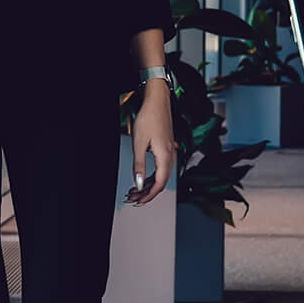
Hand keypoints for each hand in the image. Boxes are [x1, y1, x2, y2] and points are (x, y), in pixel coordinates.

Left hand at [126, 81, 177, 205]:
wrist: (158, 101)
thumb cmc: (150, 118)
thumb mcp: (139, 143)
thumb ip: (138, 165)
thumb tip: (138, 183)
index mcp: (165, 157)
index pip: (159, 184)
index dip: (149, 195)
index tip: (139, 201)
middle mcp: (170, 156)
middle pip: (161, 182)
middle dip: (147, 192)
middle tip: (133, 198)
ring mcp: (169, 152)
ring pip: (160, 176)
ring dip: (148, 185)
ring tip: (135, 190)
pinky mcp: (166, 149)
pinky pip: (160, 168)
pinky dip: (150, 176)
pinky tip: (142, 178)